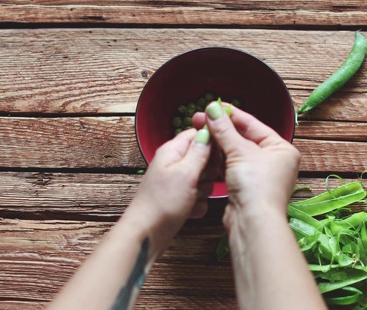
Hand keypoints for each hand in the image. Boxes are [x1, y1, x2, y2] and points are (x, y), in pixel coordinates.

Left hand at [124, 127, 215, 252]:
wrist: (147, 234)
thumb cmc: (163, 202)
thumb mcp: (186, 173)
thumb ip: (200, 152)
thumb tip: (208, 131)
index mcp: (172, 151)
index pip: (197, 134)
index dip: (212, 142)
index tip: (220, 155)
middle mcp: (174, 164)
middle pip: (204, 158)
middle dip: (209, 171)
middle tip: (202, 180)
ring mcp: (176, 182)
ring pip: (203, 179)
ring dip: (204, 190)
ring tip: (193, 198)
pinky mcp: (179, 199)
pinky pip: (198, 197)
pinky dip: (198, 204)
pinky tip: (190, 210)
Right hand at [193, 102, 300, 229]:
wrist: (253, 223)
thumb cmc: (256, 186)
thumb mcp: (239, 152)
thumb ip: (224, 129)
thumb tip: (213, 109)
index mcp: (281, 148)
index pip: (253, 124)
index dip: (231, 114)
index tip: (213, 106)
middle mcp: (274, 161)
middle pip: (244, 138)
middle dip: (222, 129)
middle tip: (200, 119)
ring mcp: (260, 175)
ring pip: (236, 153)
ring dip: (219, 144)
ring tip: (200, 132)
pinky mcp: (247, 187)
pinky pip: (232, 167)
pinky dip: (220, 160)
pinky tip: (206, 151)